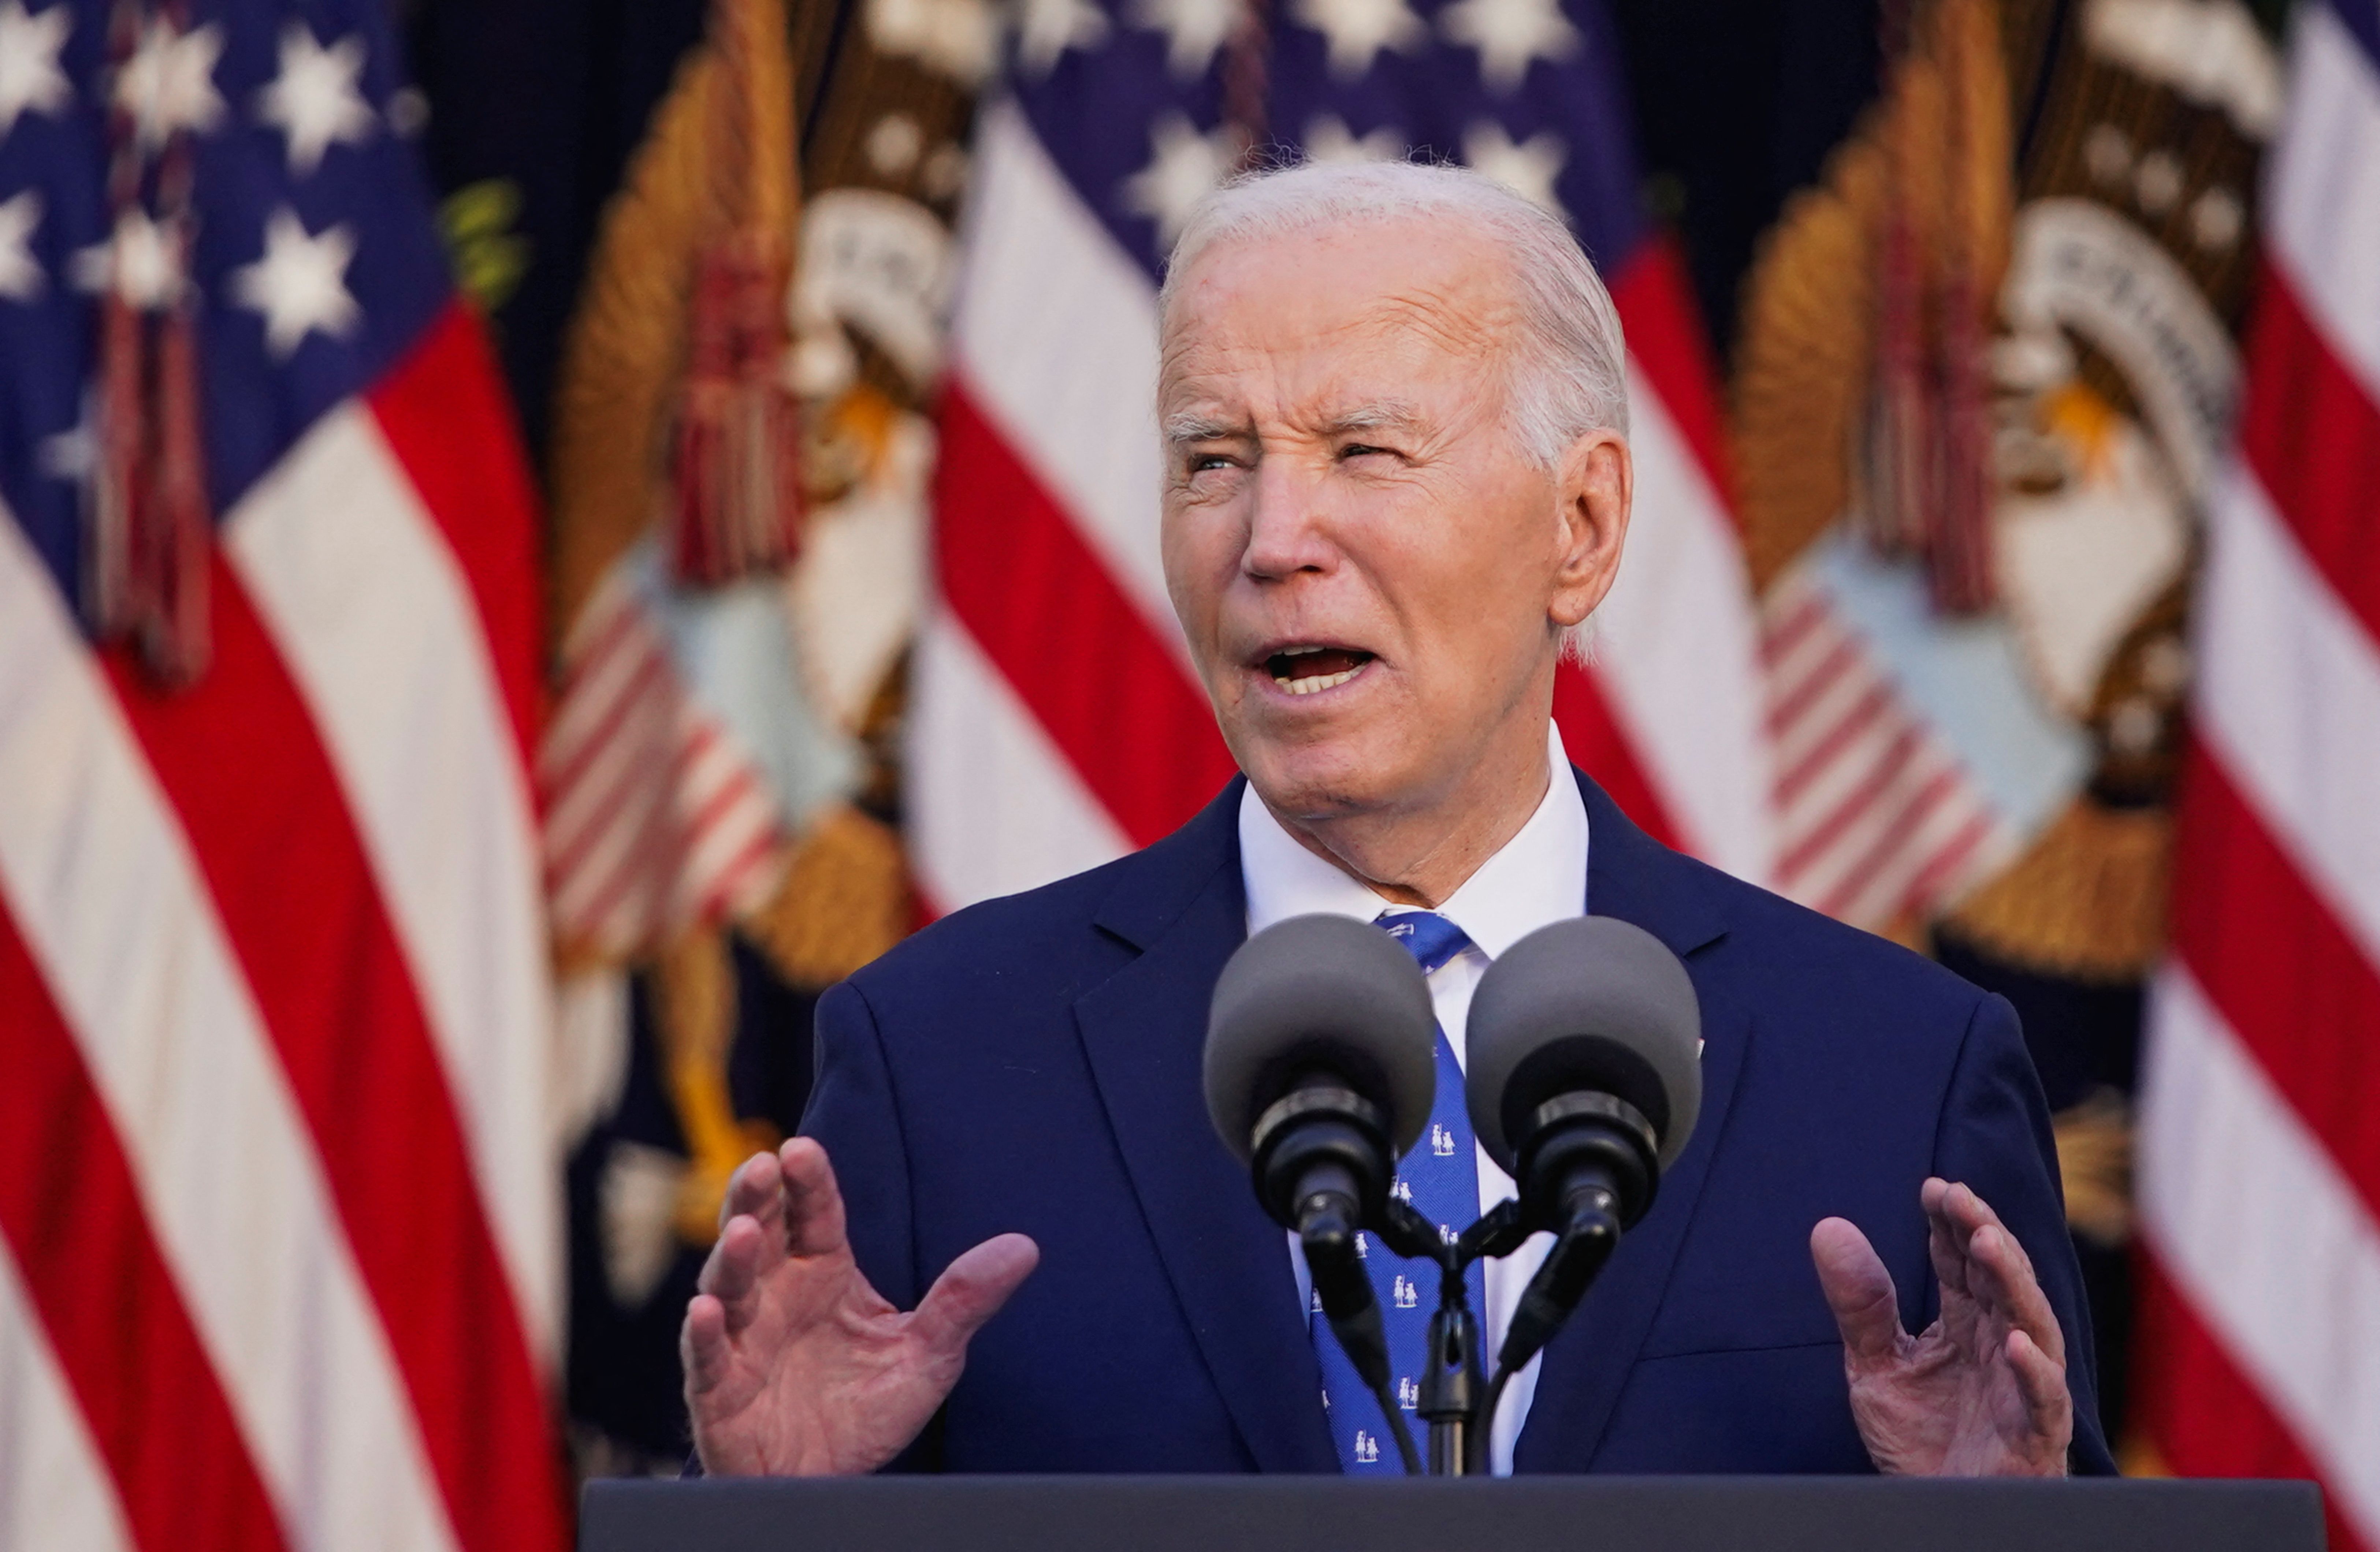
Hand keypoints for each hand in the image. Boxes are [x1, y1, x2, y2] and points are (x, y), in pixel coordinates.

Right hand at [681, 1138, 1039, 1474]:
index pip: (816, 1215)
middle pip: (760, 1232)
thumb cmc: (865, 1408)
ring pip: (727, 1285)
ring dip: (730, 1258)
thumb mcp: (926, 1355)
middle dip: (756, 1199)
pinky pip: (705, 1356)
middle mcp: (776, 1293)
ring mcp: (741, 1337)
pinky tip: (706, 1313)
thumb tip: (1025, 1248)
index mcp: (823, 1273)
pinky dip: (702, 1334)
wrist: (825, 1480)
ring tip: (742, 1233)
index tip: (802, 1149)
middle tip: (762, 1166)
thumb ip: (964, 1300)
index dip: (808, 1181)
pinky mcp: (717, 1387)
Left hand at [1810, 1178, 2072, 1476]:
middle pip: (2001, 1279)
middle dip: (1983, 1234)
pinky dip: (2033, 1370)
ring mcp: (2023, 1388)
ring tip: (1987, 1243)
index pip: (1964, 1263)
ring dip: (2012, 1283)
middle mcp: (2001, 1346)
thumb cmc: (1918, 1439)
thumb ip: (1859, 1303)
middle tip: (1959, 1198)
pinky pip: (2044, 1399)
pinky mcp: (2035, 1434)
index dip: (1952, 1224)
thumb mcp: (1874, 1365)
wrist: (1930, 1508)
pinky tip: (2012, 1342)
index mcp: (1966, 1325)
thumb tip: (1827, 1227)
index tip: (1934, 1188)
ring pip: (2031, 1324)